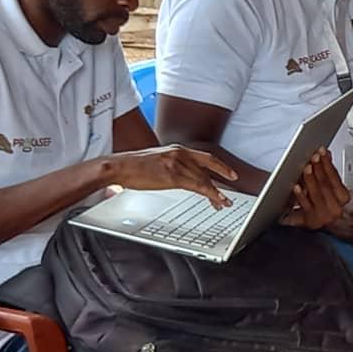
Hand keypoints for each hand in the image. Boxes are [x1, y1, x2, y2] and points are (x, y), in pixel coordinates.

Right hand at [108, 145, 238, 209]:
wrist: (118, 166)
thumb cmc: (132, 166)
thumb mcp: (157, 161)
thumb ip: (170, 165)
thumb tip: (178, 177)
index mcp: (176, 149)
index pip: (203, 156)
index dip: (218, 164)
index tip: (227, 171)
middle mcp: (179, 153)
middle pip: (209, 165)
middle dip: (224, 174)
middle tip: (234, 184)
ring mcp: (177, 164)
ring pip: (205, 178)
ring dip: (217, 192)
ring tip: (225, 202)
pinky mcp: (173, 176)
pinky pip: (198, 186)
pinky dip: (211, 194)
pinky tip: (216, 200)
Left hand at [281, 148, 349, 228]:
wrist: (316, 225)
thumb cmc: (323, 205)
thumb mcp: (328, 188)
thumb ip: (328, 171)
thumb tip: (326, 154)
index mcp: (343, 197)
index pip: (335, 177)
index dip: (328, 163)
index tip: (322, 152)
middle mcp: (336, 207)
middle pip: (326, 184)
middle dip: (319, 168)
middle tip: (314, 157)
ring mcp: (324, 214)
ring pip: (316, 193)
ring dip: (311, 179)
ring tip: (307, 168)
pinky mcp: (312, 220)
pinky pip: (305, 205)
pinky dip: (301, 195)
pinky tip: (296, 187)